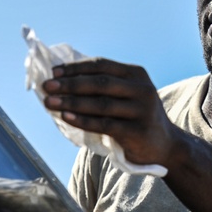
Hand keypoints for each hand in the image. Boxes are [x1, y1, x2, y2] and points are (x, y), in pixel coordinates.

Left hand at [42, 58, 178, 167]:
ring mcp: (141, 110)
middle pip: (99, 83)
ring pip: (100, 103)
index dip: (76, 67)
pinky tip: (65, 117)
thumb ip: (102, 87)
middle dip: (70, 84)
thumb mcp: (126, 96)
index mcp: (136, 74)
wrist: (164, 146)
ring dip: (71, 102)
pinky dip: (82, 120)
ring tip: (49, 102)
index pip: (101, 65)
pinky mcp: (137, 130)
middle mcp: (141, 89)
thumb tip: (61, 82)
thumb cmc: (135, 118)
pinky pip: (104, 124)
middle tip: (47, 86)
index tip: (54, 72)